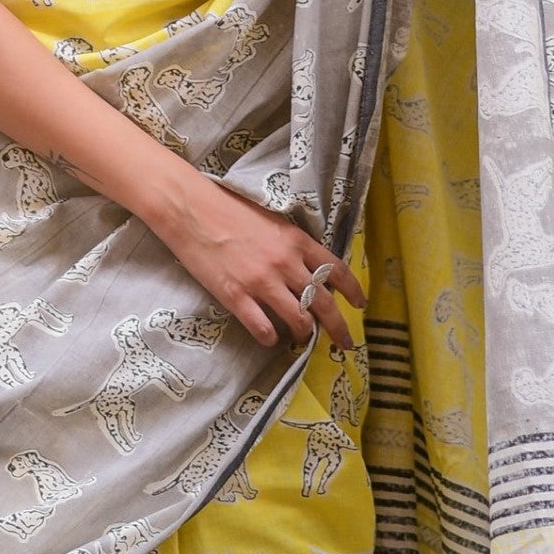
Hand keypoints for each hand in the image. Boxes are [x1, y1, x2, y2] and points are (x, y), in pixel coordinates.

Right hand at [147, 171, 363, 352]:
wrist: (192, 210)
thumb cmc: (231, 211)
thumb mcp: (274, 221)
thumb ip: (294, 245)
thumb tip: (311, 269)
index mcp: (297, 241)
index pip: (337, 270)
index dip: (353, 291)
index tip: (360, 305)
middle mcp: (285, 264)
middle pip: (324, 303)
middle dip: (339, 328)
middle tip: (345, 343)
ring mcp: (262, 282)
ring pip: (297, 320)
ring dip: (304, 334)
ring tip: (303, 339)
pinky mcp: (237, 297)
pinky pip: (263, 328)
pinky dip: (270, 338)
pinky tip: (270, 339)